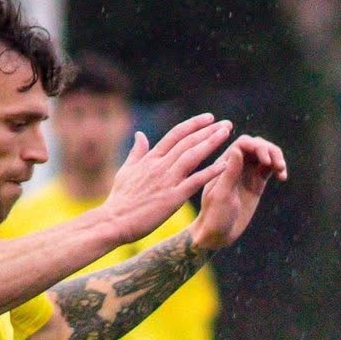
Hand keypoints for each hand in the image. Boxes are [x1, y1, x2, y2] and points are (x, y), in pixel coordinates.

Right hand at [99, 114, 236, 245]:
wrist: (114, 221)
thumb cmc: (120, 200)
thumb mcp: (126, 170)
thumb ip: (137, 152)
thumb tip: (140, 134)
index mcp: (151, 158)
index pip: (175, 135)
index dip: (193, 124)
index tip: (209, 118)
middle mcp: (160, 165)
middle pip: (188, 142)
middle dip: (209, 131)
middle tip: (227, 124)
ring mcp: (167, 180)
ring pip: (192, 155)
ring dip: (211, 143)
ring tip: (227, 134)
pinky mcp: (173, 197)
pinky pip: (195, 181)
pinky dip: (211, 172)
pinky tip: (225, 164)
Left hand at [187, 137, 287, 253]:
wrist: (218, 233)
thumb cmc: (215, 216)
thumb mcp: (222, 195)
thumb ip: (231, 172)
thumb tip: (238, 149)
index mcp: (224, 163)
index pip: (243, 144)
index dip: (257, 146)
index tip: (266, 160)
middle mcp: (236, 164)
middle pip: (257, 145)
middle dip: (269, 150)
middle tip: (277, 165)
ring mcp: (247, 173)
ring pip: (265, 154)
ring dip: (276, 157)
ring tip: (282, 170)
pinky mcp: (257, 183)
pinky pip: (270, 168)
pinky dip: (278, 168)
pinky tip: (283, 177)